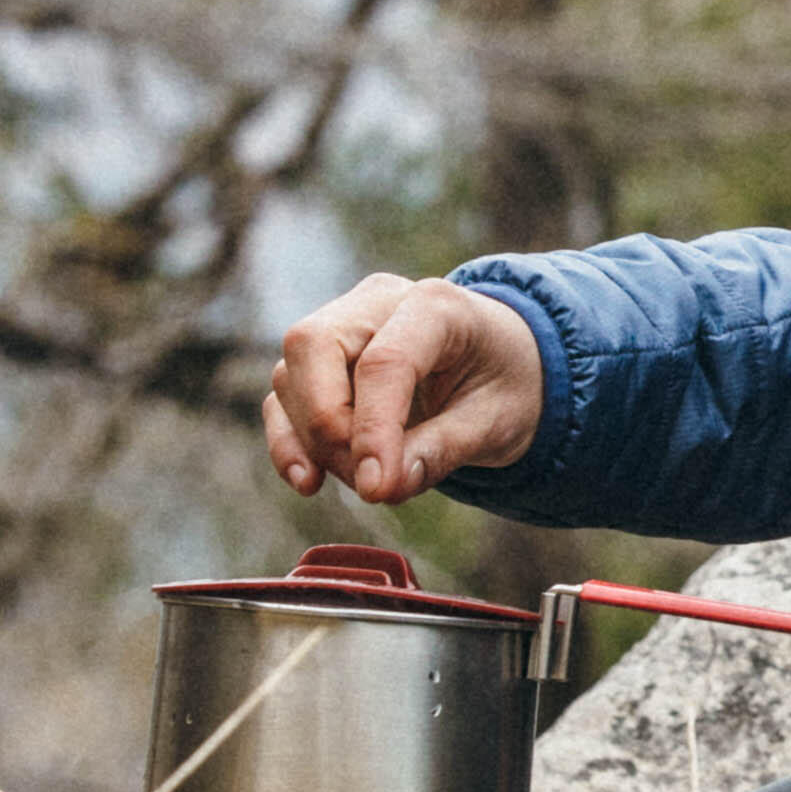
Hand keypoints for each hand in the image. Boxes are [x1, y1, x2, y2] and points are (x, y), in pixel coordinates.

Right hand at [263, 272, 550, 509]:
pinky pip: (285, 396)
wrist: (504, 364)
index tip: (376, 490)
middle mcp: (378, 301)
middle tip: (369, 481)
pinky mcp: (321, 360)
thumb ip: (443, 450)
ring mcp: (343, 324)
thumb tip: (383, 486)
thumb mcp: (498, 421)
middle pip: (313, 345)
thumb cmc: (505, 384)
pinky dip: (289, 441)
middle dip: (327, 424)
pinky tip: (308, 481)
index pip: (384, 361)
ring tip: (366, 481)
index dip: (372, 430)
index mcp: (436, 304)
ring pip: (291, 372)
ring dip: (312, 440)